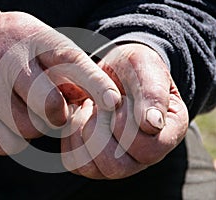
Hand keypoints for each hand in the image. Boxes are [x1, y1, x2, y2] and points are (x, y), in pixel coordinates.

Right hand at [0, 8, 120, 154]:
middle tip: (49, 104)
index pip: (71, 62)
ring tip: (14, 101)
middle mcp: (11, 64)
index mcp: (33, 39)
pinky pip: (11, 143)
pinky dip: (11, 133)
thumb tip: (90, 97)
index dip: (95, 83)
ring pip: (33, 129)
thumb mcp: (33, 38)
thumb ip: (62, 65)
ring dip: (31, 121)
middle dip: (58, 113)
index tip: (112, 101)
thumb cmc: (1, 46)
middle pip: (53, 107)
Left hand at [61, 43, 188, 178]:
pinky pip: (75, 163)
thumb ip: (153, 93)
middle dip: (100, 131)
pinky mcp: (93, 159)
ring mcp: (117, 160)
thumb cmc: (133, 70)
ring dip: (84, 133)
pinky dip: (70, 137)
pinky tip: (78, 115)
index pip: (148, 150)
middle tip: (101, 105)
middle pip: (117, 167)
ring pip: (93, 169)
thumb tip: (153, 124)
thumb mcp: (147, 68)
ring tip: (88, 108)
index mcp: (166, 135)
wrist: (113, 72)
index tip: (119, 100)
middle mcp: (143, 156)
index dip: (127, 125)